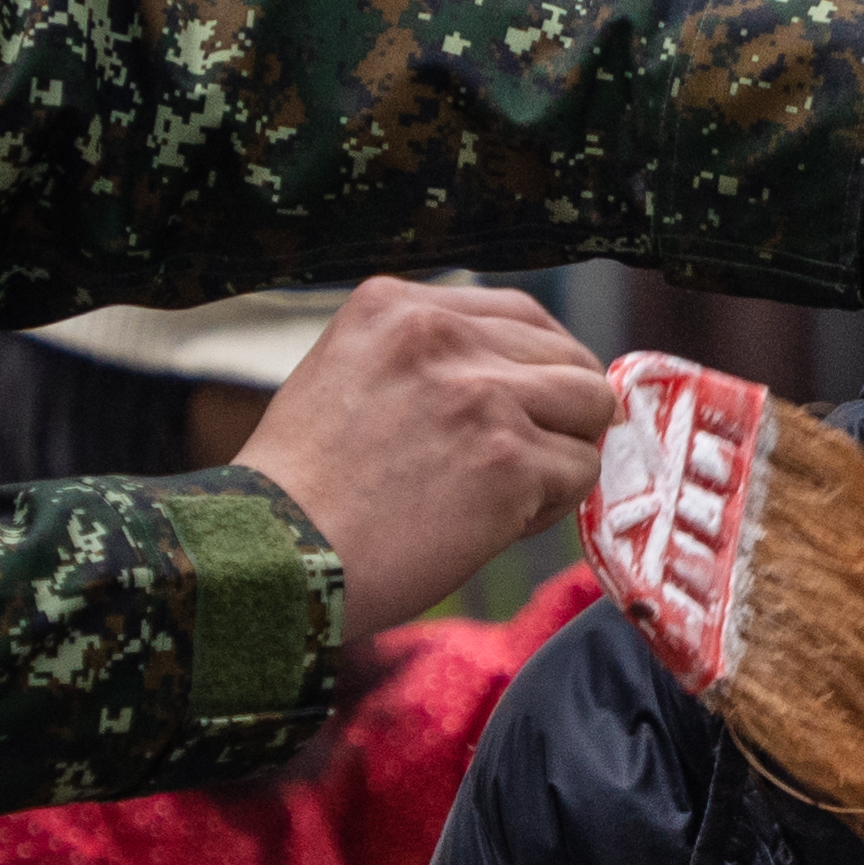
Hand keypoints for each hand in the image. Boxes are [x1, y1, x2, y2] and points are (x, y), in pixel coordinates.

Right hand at [228, 277, 621, 639]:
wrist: (273, 558)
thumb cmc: (302, 492)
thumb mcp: (346, 375)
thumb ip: (422, 359)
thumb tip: (519, 374)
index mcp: (394, 307)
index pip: (520, 314)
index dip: (538, 368)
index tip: (528, 408)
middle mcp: (441, 337)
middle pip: (568, 358)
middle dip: (559, 414)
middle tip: (519, 461)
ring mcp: (481, 396)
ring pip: (590, 409)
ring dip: (560, 456)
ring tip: (504, 494)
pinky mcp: (508, 461)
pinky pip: (579, 472)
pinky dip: (550, 506)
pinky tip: (494, 524)